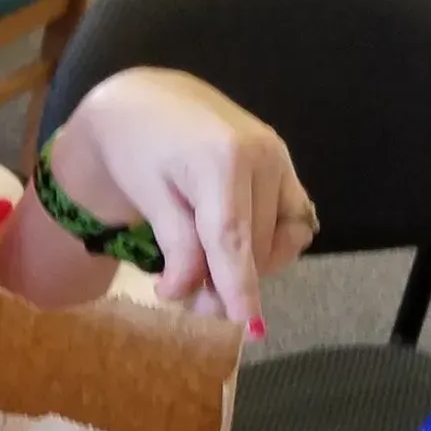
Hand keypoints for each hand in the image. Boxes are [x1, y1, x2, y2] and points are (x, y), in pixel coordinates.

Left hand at [50, 68, 316, 331]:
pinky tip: (237, 242)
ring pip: (279, 240)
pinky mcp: (286, 163)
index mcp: (221, 159)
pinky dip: (270, 242)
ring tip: (204, 264)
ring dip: (248, 264)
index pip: (234, 239)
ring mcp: (280, 158)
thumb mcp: (147, 197)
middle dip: (225, 281)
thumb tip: (189, 294)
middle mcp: (262, 155)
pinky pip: (294, 221)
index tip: (250, 329)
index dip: (241, 287)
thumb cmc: (136, 148)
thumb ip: (176, 245)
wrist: (148, 101)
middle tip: (184, 294)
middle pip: (255, 247)